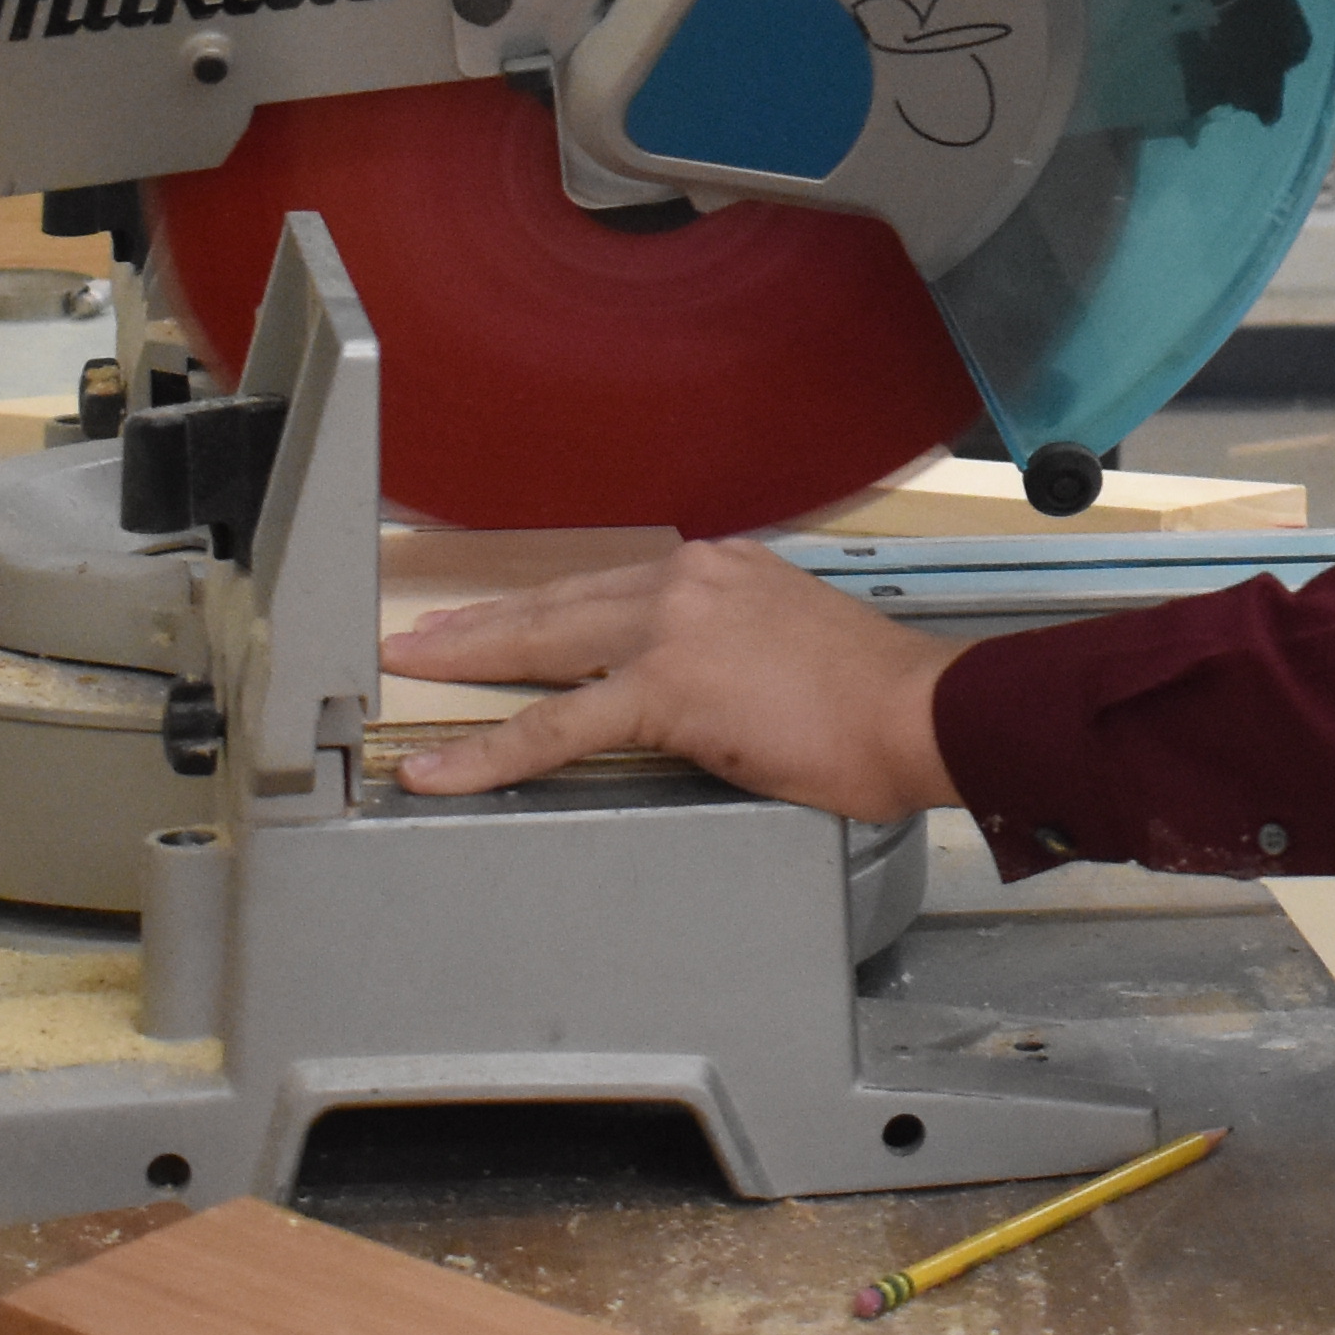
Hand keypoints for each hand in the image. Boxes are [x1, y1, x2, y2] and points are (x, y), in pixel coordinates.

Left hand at [379, 541, 965, 814]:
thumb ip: (730, 649)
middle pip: (557, 602)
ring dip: (468, 660)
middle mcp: (688, 580)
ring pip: (544, 646)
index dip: (540, 606)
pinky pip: (558, 726)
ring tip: (413, 674)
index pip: (604, 586)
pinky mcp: (669, 688)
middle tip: (421, 636)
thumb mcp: (792, 641)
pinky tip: (445, 765)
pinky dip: (491, 749)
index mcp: (718, 569)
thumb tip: (696, 687)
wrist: (921, 711)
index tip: (498, 617)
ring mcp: (674, 629)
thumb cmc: (876, 699)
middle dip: (480, 624)